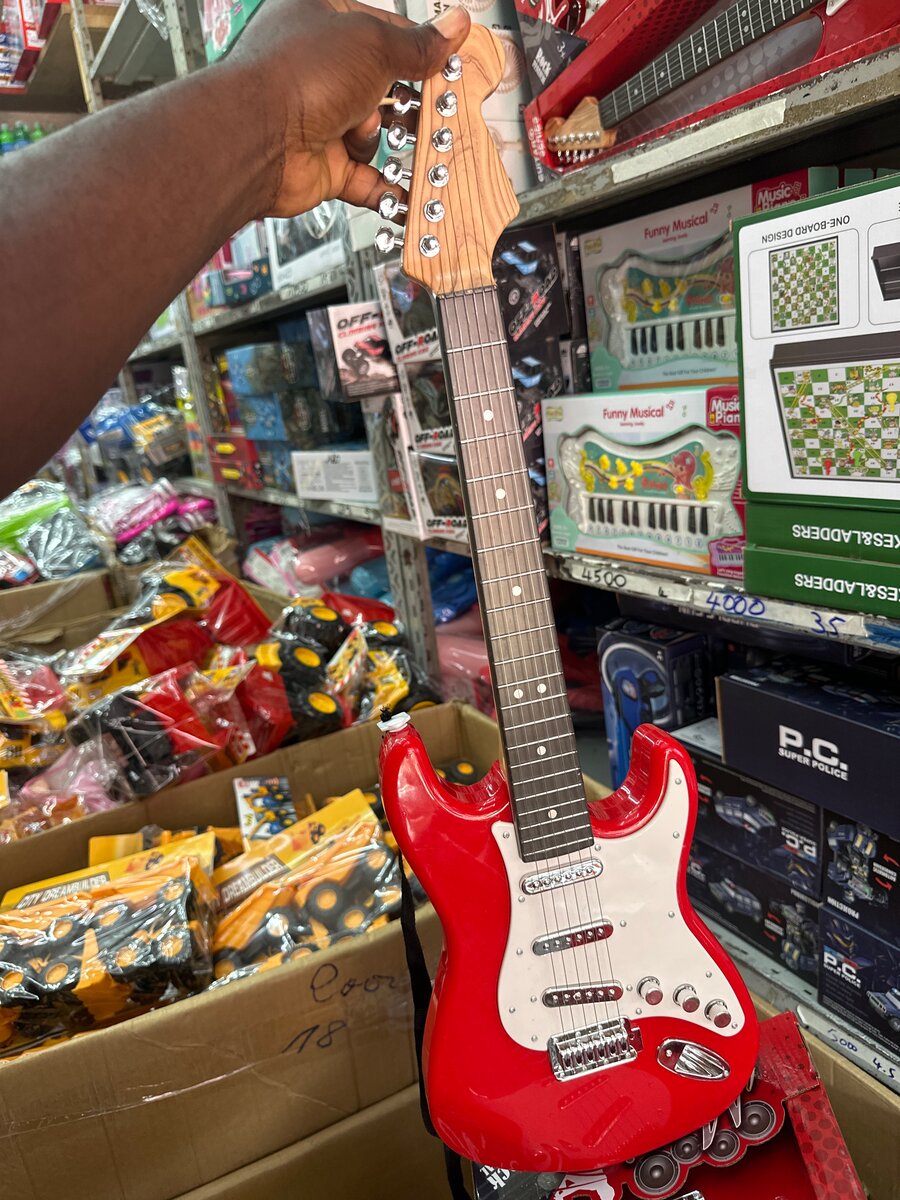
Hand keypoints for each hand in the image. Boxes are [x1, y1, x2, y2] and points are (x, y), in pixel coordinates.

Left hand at [229, 0, 470, 217]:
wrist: (260, 138)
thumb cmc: (297, 77)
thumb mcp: (373, 45)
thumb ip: (418, 45)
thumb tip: (454, 27)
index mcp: (322, 22)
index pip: (383, 31)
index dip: (415, 48)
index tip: (445, 62)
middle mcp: (319, 71)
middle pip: (381, 87)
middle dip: (402, 101)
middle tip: (428, 106)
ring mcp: (320, 119)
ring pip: (374, 135)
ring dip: (379, 139)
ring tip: (373, 134)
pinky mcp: (324, 165)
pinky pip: (366, 181)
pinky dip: (386, 189)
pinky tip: (406, 192)